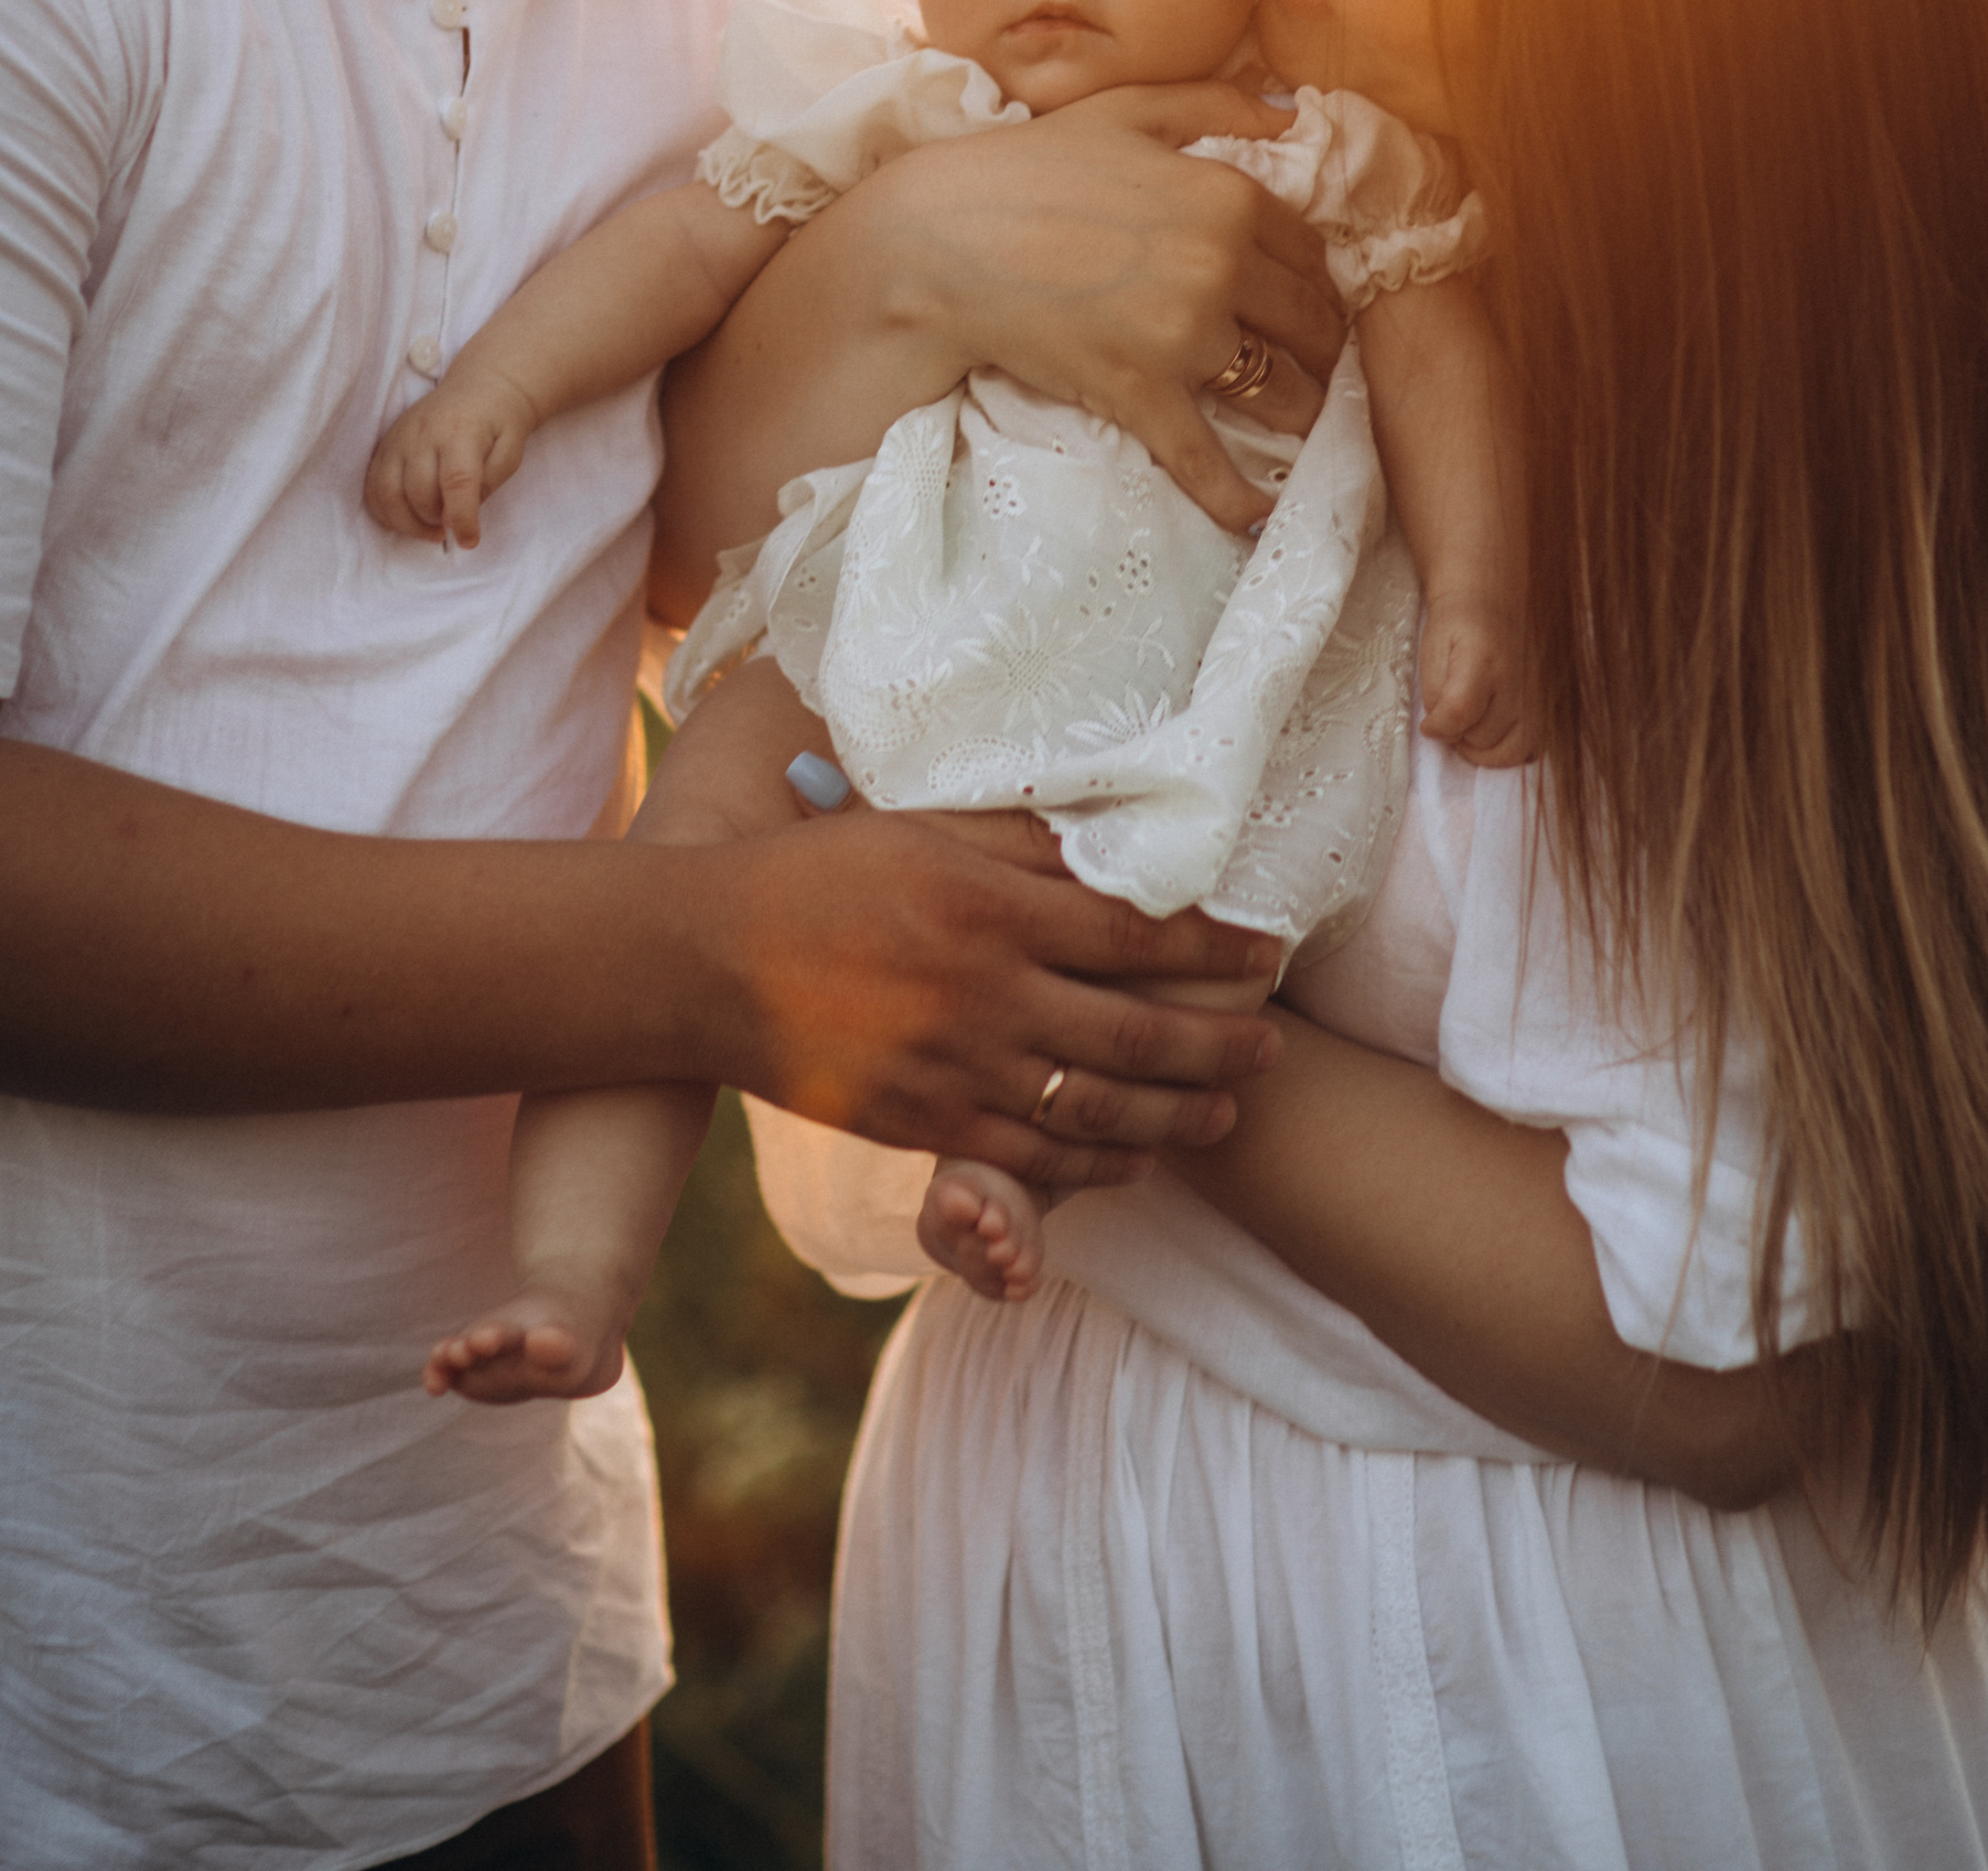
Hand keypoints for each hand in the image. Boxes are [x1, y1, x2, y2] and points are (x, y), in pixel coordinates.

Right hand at [364, 365, 538, 548]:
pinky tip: (408, 519)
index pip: (457, 480)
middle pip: (418, 490)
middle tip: (452, 526)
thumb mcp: (510, 452)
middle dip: (435, 520)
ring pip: (388, 492)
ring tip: (432, 529)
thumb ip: (487, 484)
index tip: (469, 541)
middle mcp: (423, 433)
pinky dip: (386, 512)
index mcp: (461, 432)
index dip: (461, 517)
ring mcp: (399, 438)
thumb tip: (456, 519)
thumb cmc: (500, 424)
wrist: (480, 388)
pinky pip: (373, 486)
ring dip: (408, 522)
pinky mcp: (386, 445)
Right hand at [675, 802, 1283, 1190]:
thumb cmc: (821, 874)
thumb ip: (1021, 842)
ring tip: (1229, 1111)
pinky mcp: (925, 1125)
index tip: (1269, 952)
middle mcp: (987, 994)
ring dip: (1177, 1113)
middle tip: (1276, 1048)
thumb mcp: (923, 829)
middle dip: (1218, 1044)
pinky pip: (1032, 1154)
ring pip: (1097, 1105)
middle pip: (1136, 1031)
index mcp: (991, 909)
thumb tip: (1113, 842)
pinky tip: (1136, 1156)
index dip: (1213, 947)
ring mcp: (957, 1070)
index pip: (1133, 931)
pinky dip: (1096, 1159)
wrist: (711, 961)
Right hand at [902, 83, 1344, 529]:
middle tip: (1311, 369)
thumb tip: (1290, 110)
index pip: (1312, 255)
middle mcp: (1221, 265)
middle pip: (1311, 327)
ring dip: (1296, 416)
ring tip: (1293, 427)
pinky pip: (1206, 459)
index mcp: (1228, 196)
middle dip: (1319, 353)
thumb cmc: (1026, 168)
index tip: (1308, 307)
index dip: (1315, 284)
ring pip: (1279, 393)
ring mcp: (1183, 334)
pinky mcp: (1140, 392)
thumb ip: (1212, 103)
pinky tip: (1258, 518)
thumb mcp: (1123, 111)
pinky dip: (1236, 497)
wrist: (939, 238)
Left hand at [1417, 592, 1539, 765]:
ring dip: (1484, 748)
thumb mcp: (1433, 651)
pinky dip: (1511, 748)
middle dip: (1460, 735)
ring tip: (1473, 725)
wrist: (1497, 600)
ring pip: (1509, 751)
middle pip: (1482, 737)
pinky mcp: (1553, 706)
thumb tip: (1440, 732)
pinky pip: (1534, 748)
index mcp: (1482, 660)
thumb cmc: (1458, 626)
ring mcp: (1540, 696)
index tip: (1429, 724)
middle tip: (1452, 716)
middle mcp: (1518, 680)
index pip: (1461, 710)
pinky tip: (1497, 731)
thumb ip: (1434, 694)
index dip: (1439, 727)